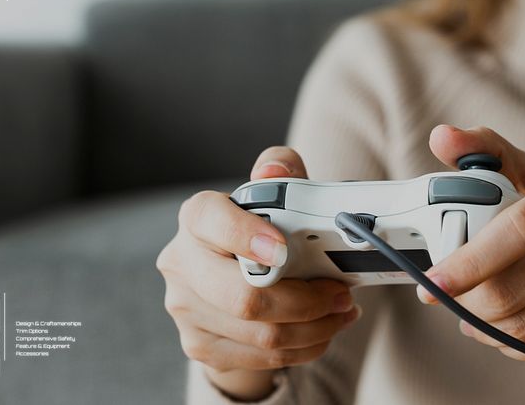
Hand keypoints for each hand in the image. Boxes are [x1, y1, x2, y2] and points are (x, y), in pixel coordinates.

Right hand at [156, 147, 361, 400]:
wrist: (235, 279)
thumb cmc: (263, 229)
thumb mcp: (278, 191)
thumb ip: (282, 168)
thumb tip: (274, 169)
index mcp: (198, 217)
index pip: (210, 220)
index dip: (245, 235)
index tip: (283, 250)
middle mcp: (182, 262)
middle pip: (242, 296)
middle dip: (304, 301)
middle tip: (340, 293)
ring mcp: (185, 307)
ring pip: (259, 333)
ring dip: (315, 327)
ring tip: (342, 311)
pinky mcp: (199, 344)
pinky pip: (260, 357)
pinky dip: (304, 347)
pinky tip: (323, 330)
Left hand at [418, 125, 524, 369]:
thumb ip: (487, 154)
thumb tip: (440, 136)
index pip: (516, 230)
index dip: (468, 261)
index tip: (432, 282)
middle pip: (511, 289)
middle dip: (466, 301)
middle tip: (447, 298)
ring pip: (522, 326)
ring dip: (483, 326)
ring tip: (472, 315)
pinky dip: (511, 345)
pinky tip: (504, 331)